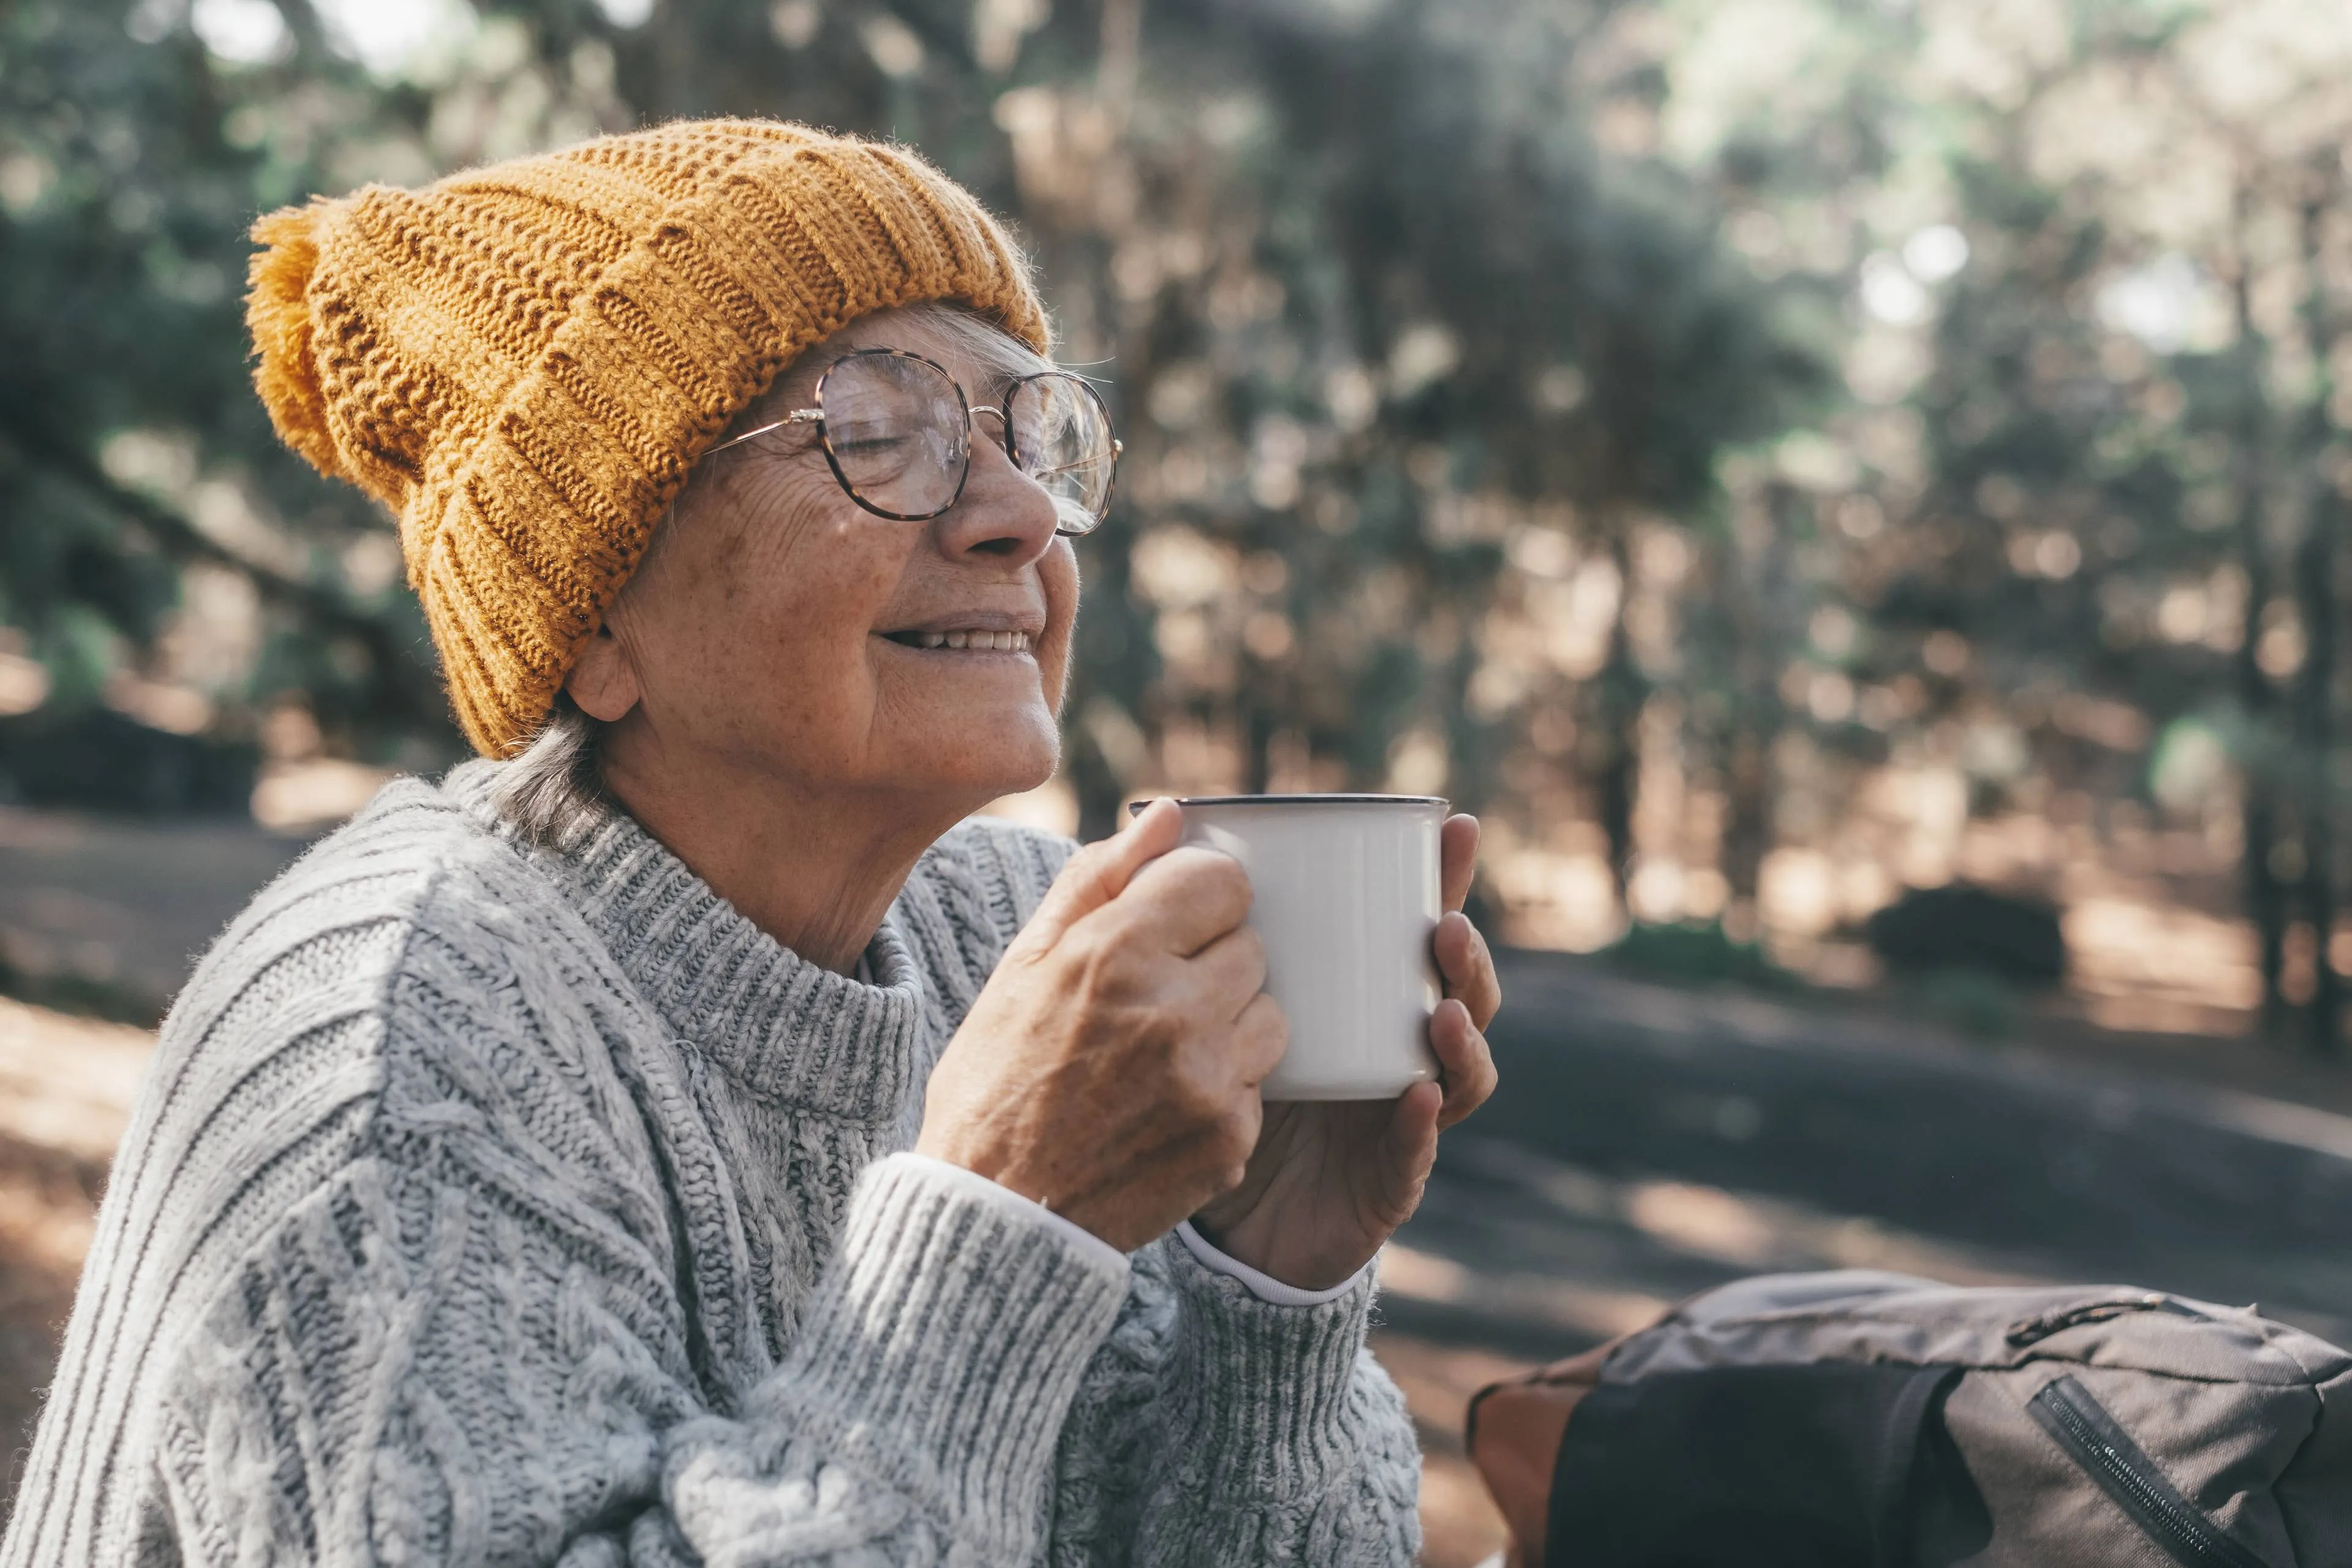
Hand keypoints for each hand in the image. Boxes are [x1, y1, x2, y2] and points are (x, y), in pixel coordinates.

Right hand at [916, 799, 1286, 1251]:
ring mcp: (1208, 1078)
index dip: (1196, 901)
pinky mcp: (1230, 1138)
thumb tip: (1171, 814)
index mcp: (1115, 950)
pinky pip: (1260, 1084)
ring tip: (1165, 1054)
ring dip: (1230, 1025)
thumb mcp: (1024, 966)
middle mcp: (1172, 1009)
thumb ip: (1100, 879)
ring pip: (1270, 1014)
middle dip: (1211, 964)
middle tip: (1155, 1002)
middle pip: (1251, 946)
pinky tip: (1166, 1108)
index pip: (1222, 880)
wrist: (998, 1216)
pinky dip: (1225, 1090)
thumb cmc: (999, 1079)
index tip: (1169, 928)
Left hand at [1190, 813, 1500, 1288]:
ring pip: (1460, 1070)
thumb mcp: (1198, 1004)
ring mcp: (1398, 1117)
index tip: (1454, 829)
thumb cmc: (1208, 1097)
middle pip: (1457, 994)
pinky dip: (1422, 1124)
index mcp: (1360, 1002)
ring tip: (1441, 1008)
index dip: (1445, 882)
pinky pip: (1414, 1153)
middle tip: (1446, 926)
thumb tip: (1162, 813)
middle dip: (1465, 957)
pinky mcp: (1386, 1182)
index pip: (1416, 932)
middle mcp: (1393, 1053)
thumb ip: (1182, 916)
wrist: (1215, 1222)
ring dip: (1462, 1034)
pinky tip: (1419, 1094)